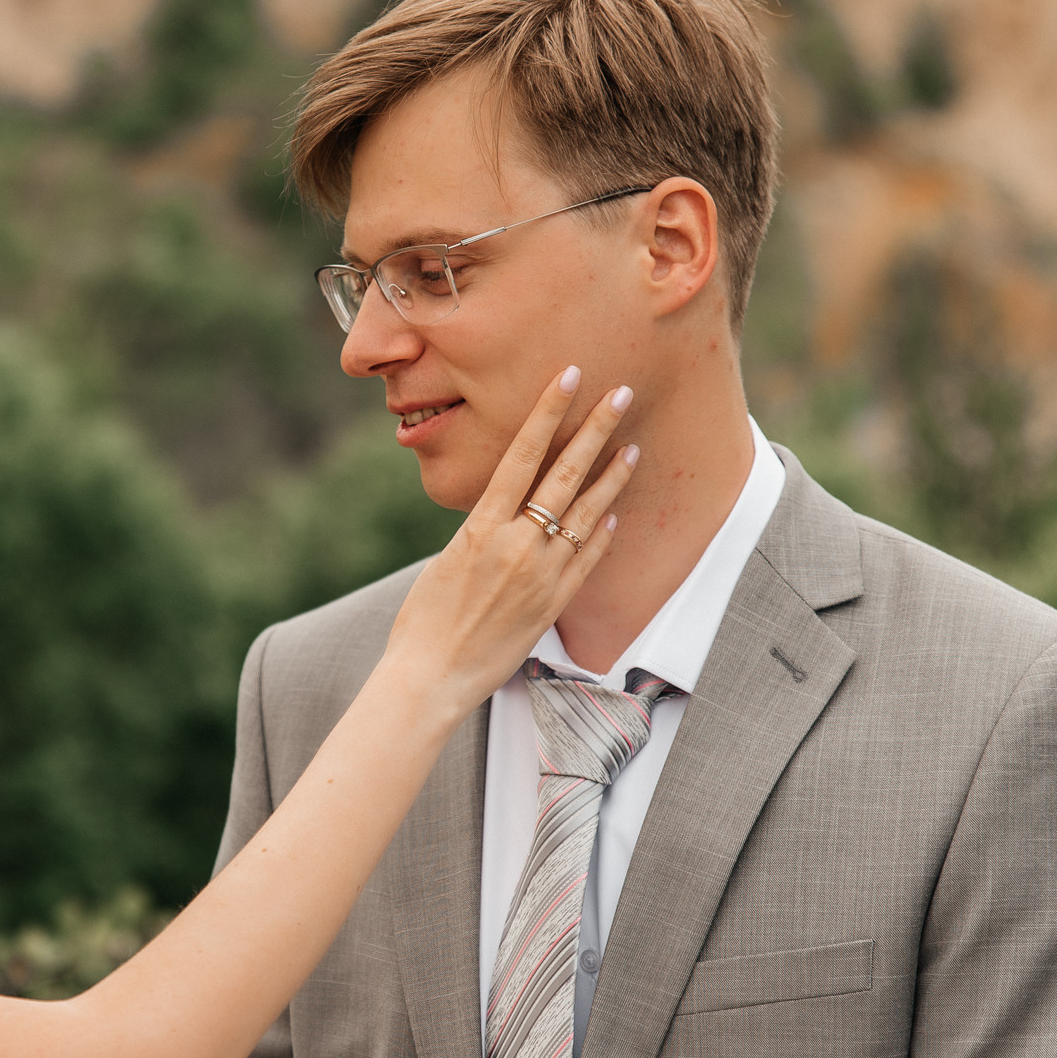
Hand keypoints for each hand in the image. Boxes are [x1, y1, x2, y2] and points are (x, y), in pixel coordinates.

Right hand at [383, 367, 636, 718]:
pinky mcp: (553, 605)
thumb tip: (503, 517)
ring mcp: (540, 576)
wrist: (430, 679)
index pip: (521, 455)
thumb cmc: (423, 622)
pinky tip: (614, 510)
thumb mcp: (444, 562)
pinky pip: (587, 560)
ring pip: (585, 514)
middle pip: (563, 475)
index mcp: (480, 528)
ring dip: (611, 478)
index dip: (547, 412)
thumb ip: (480, 534)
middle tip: (620, 394)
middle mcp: (515, 546)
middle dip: (594, 430)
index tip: (567, 377)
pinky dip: (601, 533)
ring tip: (633, 448)